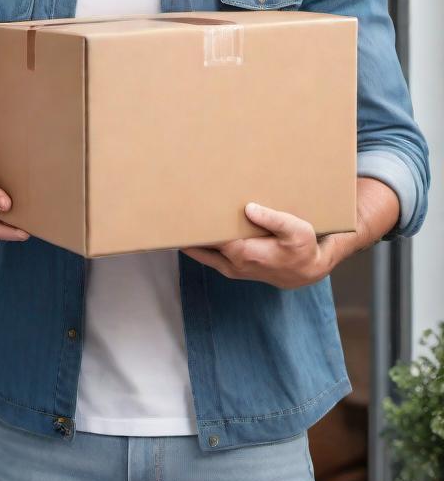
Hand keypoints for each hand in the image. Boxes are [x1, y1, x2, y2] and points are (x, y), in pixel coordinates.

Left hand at [181, 202, 336, 288]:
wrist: (307, 272)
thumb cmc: (302, 250)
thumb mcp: (296, 231)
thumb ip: (273, 219)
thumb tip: (249, 208)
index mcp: (243, 252)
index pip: (210, 238)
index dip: (194, 226)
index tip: (180, 213)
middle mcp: (232, 263)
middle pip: (200, 246)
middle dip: (188, 231)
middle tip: (172, 210)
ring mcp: (230, 267)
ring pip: (202, 252)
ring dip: (192, 239)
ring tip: (178, 218)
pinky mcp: (232, 267)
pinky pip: (209, 256)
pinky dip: (201, 245)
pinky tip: (197, 229)